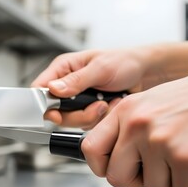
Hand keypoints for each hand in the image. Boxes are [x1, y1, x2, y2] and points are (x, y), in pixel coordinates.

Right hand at [31, 48, 150, 128]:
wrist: (147, 74)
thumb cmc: (125, 62)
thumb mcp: (100, 68)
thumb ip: (76, 80)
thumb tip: (54, 89)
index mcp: (63, 69)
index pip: (40, 89)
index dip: (43, 104)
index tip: (55, 114)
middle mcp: (66, 85)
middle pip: (55, 111)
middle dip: (76, 114)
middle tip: (95, 106)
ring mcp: (77, 100)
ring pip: (71, 120)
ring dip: (91, 116)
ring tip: (106, 103)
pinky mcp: (88, 111)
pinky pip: (86, 124)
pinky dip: (100, 119)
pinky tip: (110, 106)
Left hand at [83, 65, 187, 186]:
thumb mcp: (149, 104)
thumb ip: (126, 128)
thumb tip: (111, 156)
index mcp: (125, 111)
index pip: (91, 148)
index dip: (100, 167)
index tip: (111, 169)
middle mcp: (137, 125)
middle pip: (116, 177)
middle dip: (136, 180)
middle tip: (154, 169)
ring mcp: (160, 141)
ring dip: (169, 179)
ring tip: (183, 156)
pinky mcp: (185, 157)